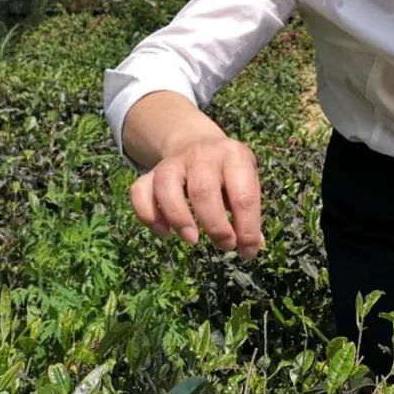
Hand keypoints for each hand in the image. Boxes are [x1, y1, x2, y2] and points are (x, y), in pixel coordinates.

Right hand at [128, 135, 265, 260]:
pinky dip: (148, 215)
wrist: (195, 143)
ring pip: (166, 186)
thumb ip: (250, 212)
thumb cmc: (228, 173)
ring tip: (192, 239)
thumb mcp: (246, 182)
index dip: (247, 228)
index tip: (248, 251)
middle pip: (203, 191)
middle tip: (224, 245)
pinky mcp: (151, 172)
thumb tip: (254, 247)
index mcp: (234, 156)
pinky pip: (139, 192)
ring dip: (178, 218)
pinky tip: (164, 232)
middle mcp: (202, 154)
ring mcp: (173, 162)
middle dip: (215, 225)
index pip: (243, 195)